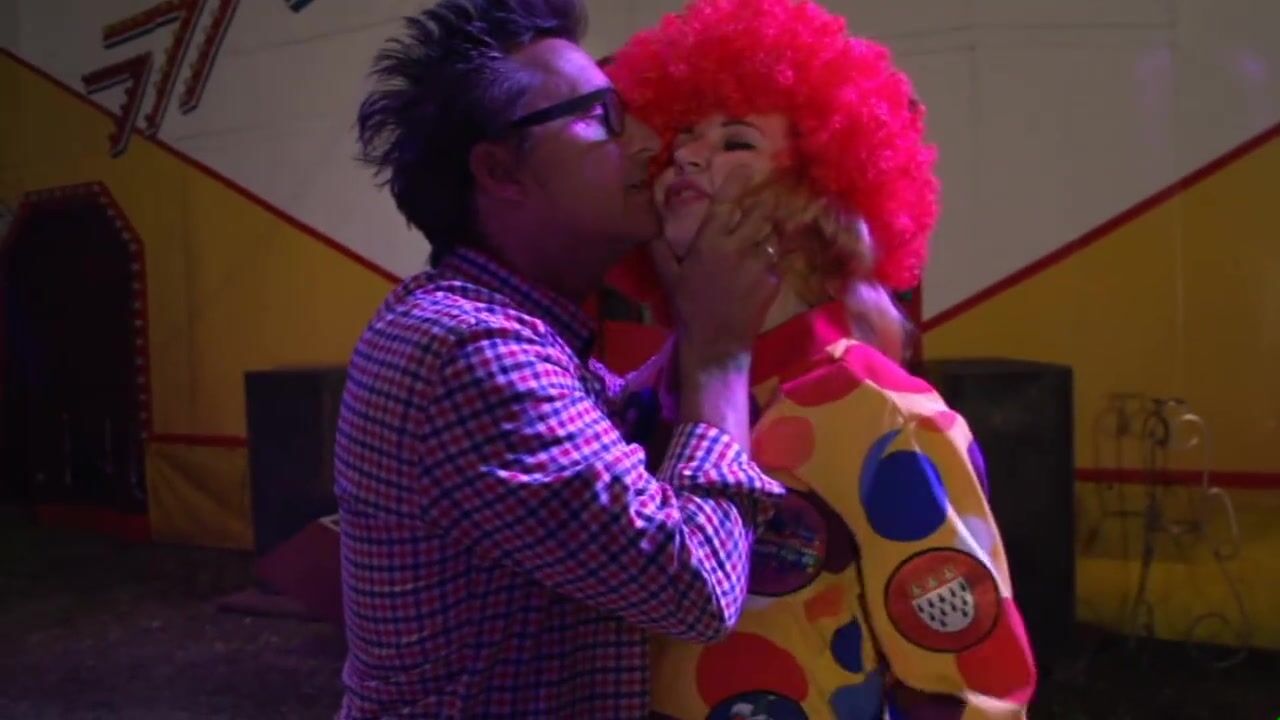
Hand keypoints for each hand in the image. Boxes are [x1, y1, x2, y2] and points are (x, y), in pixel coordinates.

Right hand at [649, 166, 781, 371]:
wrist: (716, 342)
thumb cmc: (689, 307)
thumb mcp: (669, 276)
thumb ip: (660, 247)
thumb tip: (652, 226)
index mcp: (709, 242)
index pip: (726, 203)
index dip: (737, 182)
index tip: (747, 167)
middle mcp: (737, 247)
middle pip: (761, 212)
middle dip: (765, 203)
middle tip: (766, 199)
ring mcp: (760, 263)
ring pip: (772, 236)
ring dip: (769, 234)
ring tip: (764, 238)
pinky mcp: (774, 280)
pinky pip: (776, 261)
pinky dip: (771, 262)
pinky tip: (761, 272)